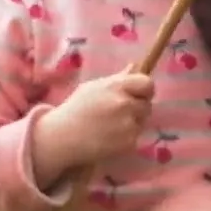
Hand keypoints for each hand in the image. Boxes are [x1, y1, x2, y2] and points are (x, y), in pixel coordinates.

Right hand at [34, 72, 155, 180]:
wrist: (62, 137)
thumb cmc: (76, 109)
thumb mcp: (94, 88)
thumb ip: (117, 79)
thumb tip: (134, 67)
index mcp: (116, 86)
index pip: (147, 84)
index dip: (144, 90)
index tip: (137, 96)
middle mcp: (124, 104)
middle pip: (146, 105)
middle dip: (137, 109)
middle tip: (119, 114)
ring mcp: (128, 124)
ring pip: (141, 122)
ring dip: (132, 124)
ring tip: (111, 127)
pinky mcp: (129, 142)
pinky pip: (135, 137)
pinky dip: (126, 139)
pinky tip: (109, 139)